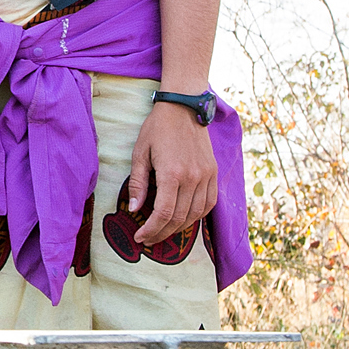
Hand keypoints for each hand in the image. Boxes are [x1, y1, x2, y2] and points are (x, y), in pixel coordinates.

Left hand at [128, 101, 217, 244]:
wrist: (184, 108)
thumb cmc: (157, 129)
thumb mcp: (139, 153)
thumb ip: (138, 183)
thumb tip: (135, 209)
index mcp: (172, 174)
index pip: (164, 213)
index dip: (151, 229)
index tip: (140, 237)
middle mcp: (193, 178)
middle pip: (180, 218)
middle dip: (162, 233)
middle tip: (148, 240)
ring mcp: (207, 176)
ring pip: (196, 214)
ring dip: (179, 228)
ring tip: (163, 232)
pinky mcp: (214, 173)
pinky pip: (209, 203)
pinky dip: (197, 216)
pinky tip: (184, 219)